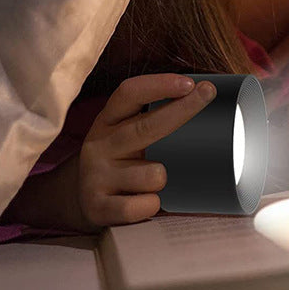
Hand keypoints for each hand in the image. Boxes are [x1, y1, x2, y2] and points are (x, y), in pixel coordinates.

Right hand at [76, 74, 216, 229]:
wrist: (77, 200)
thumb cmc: (120, 160)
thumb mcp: (127, 132)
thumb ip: (153, 119)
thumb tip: (211, 101)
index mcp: (108, 120)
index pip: (129, 93)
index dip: (159, 84)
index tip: (190, 82)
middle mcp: (99, 144)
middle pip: (147, 126)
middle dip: (183, 109)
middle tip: (207, 94)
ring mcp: (96, 175)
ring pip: (153, 173)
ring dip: (163, 178)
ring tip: (155, 181)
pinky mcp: (97, 207)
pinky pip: (142, 205)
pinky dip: (152, 205)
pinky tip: (146, 202)